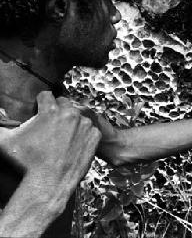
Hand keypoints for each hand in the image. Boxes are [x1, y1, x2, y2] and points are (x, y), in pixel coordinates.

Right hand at [0, 91, 100, 207]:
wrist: (49, 183)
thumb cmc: (26, 163)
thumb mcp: (5, 142)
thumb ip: (0, 127)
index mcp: (50, 110)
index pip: (46, 95)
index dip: (41, 102)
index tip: (40, 109)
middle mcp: (71, 114)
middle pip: (65, 103)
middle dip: (58, 110)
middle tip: (52, 124)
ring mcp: (86, 124)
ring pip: (79, 115)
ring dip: (72, 122)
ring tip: (63, 136)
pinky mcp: (95, 135)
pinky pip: (90, 128)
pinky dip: (84, 134)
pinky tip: (75, 143)